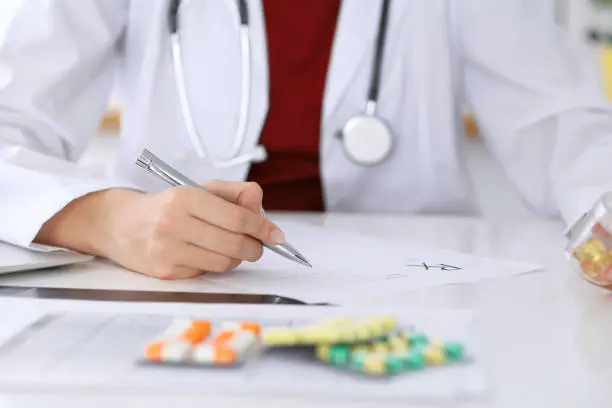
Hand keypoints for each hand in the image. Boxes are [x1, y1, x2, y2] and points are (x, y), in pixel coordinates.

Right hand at [36, 181, 282, 278]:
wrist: (117, 224)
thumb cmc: (166, 205)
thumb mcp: (199, 190)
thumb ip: (233, 193)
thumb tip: (260, 204)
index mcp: (186, 198)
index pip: (238, 218)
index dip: (263, 228)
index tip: (278, 235)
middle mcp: (175, 223)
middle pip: (235, 244)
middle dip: (255, 247)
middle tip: (258, 245)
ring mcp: (168, 250)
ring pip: (224, 262)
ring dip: (237, 258)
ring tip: (232, 247)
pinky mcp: (165, 272)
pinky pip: (206, 272)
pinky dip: (215, 264)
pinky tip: (206, 253)